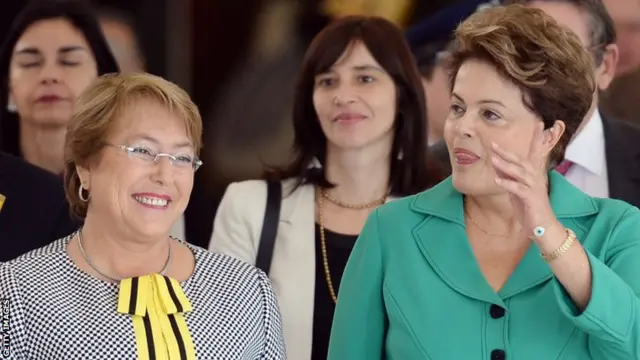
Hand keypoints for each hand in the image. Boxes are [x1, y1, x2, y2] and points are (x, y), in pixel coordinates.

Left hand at [490, 122, 559, 238]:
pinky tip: (497, 180)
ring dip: (505, 165)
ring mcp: (535, 188)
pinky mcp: (532, 199)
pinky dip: (508, 183)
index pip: (535, 153)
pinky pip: (519, 189)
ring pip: (520, 173)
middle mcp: (536, 178)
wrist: (543, 228)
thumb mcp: (516, 190)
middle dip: (507, 152)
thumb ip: (509, 176)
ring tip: (492, 159)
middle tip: (493, 143)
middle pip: (521, 161)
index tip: (539, 122)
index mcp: (533, 175)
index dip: (536, 138)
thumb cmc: (529, 209)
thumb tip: (497, 164)